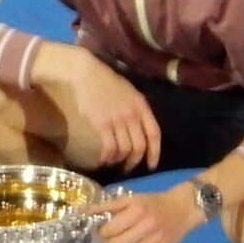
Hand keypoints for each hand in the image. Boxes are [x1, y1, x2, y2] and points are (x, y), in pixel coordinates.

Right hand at [56, 51, 160, 172]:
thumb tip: (141, 130)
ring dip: (119, 160)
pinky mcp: (102, 124)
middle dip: (135, 160)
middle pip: (139, 146)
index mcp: (142, 106)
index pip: (154, 134)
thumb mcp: (131, 93)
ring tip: (113, 161)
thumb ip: (138, 110)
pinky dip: (107, 157)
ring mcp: (117, 120)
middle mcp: (132, 115)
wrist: (88, 75)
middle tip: (128, 167)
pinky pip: (109, 147)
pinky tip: (103, 159)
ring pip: (124, 149)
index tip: (151, 165)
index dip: (155, 152)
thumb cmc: (109, 83)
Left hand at [95, 187, 203, 242]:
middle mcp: (147, 227)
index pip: (111, 230)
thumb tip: (88, 211)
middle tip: (106, 241)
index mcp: (138, 211)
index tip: (99, 231)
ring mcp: (156, 241)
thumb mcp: (131, 198)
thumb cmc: (153, 202)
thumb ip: (109, 205)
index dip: (101, 233)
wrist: (182, 208)